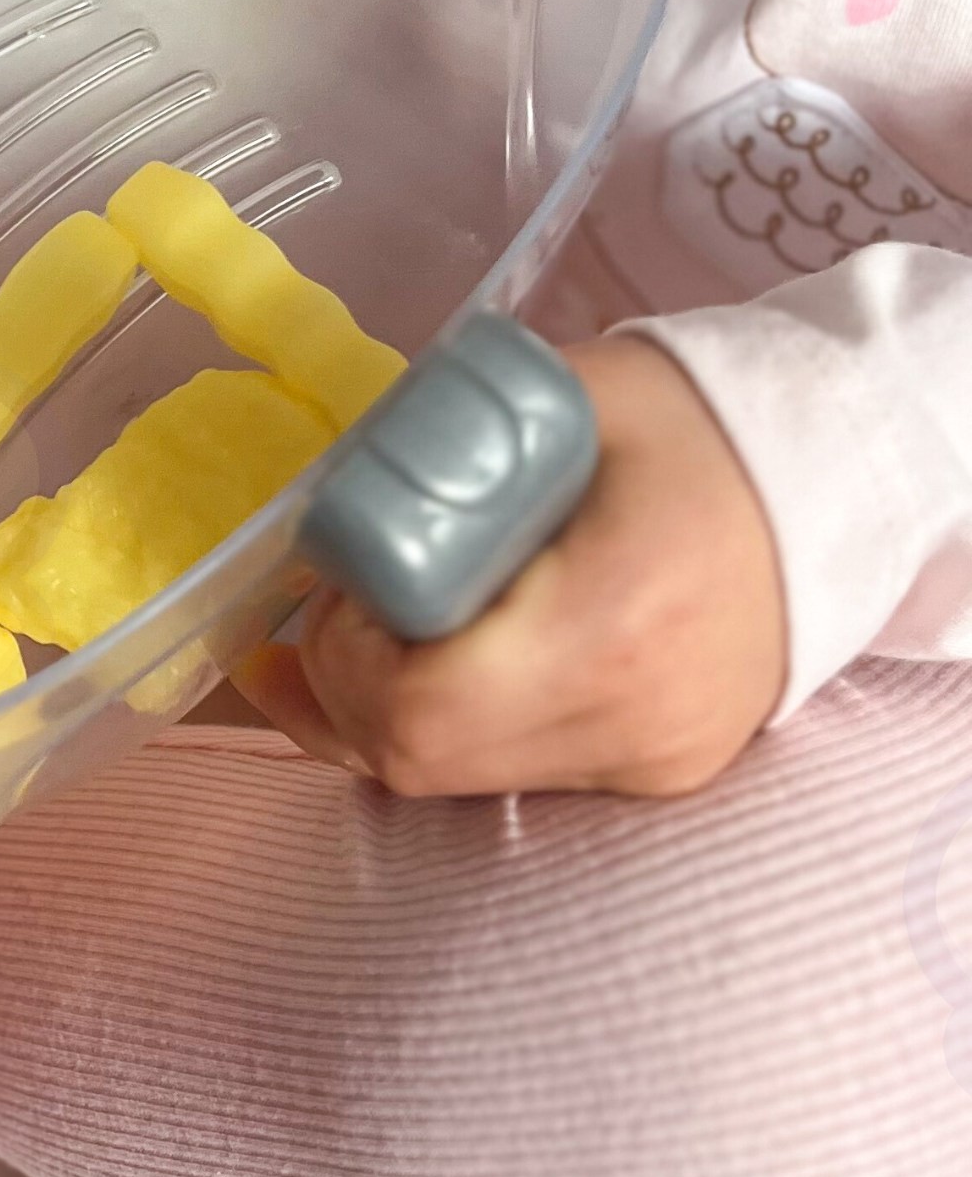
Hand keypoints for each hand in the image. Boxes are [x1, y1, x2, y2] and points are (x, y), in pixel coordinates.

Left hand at [238, 333, 787, 795]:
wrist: (846, 477)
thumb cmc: (698, 422)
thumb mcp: (564, 398)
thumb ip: (440, 443)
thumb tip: (332, 494)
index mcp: (612, 618)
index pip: (418, 704)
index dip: (343, 657)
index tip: (340, 585)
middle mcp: (634, 716)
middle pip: (420, 756)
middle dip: (344, 687)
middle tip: (342, 605)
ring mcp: (648, 760)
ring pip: (448, 778)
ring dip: (379, 711)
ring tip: (365, 630)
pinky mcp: (651, 775)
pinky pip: (503, 774)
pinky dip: (438, 727)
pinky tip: (392, 679)